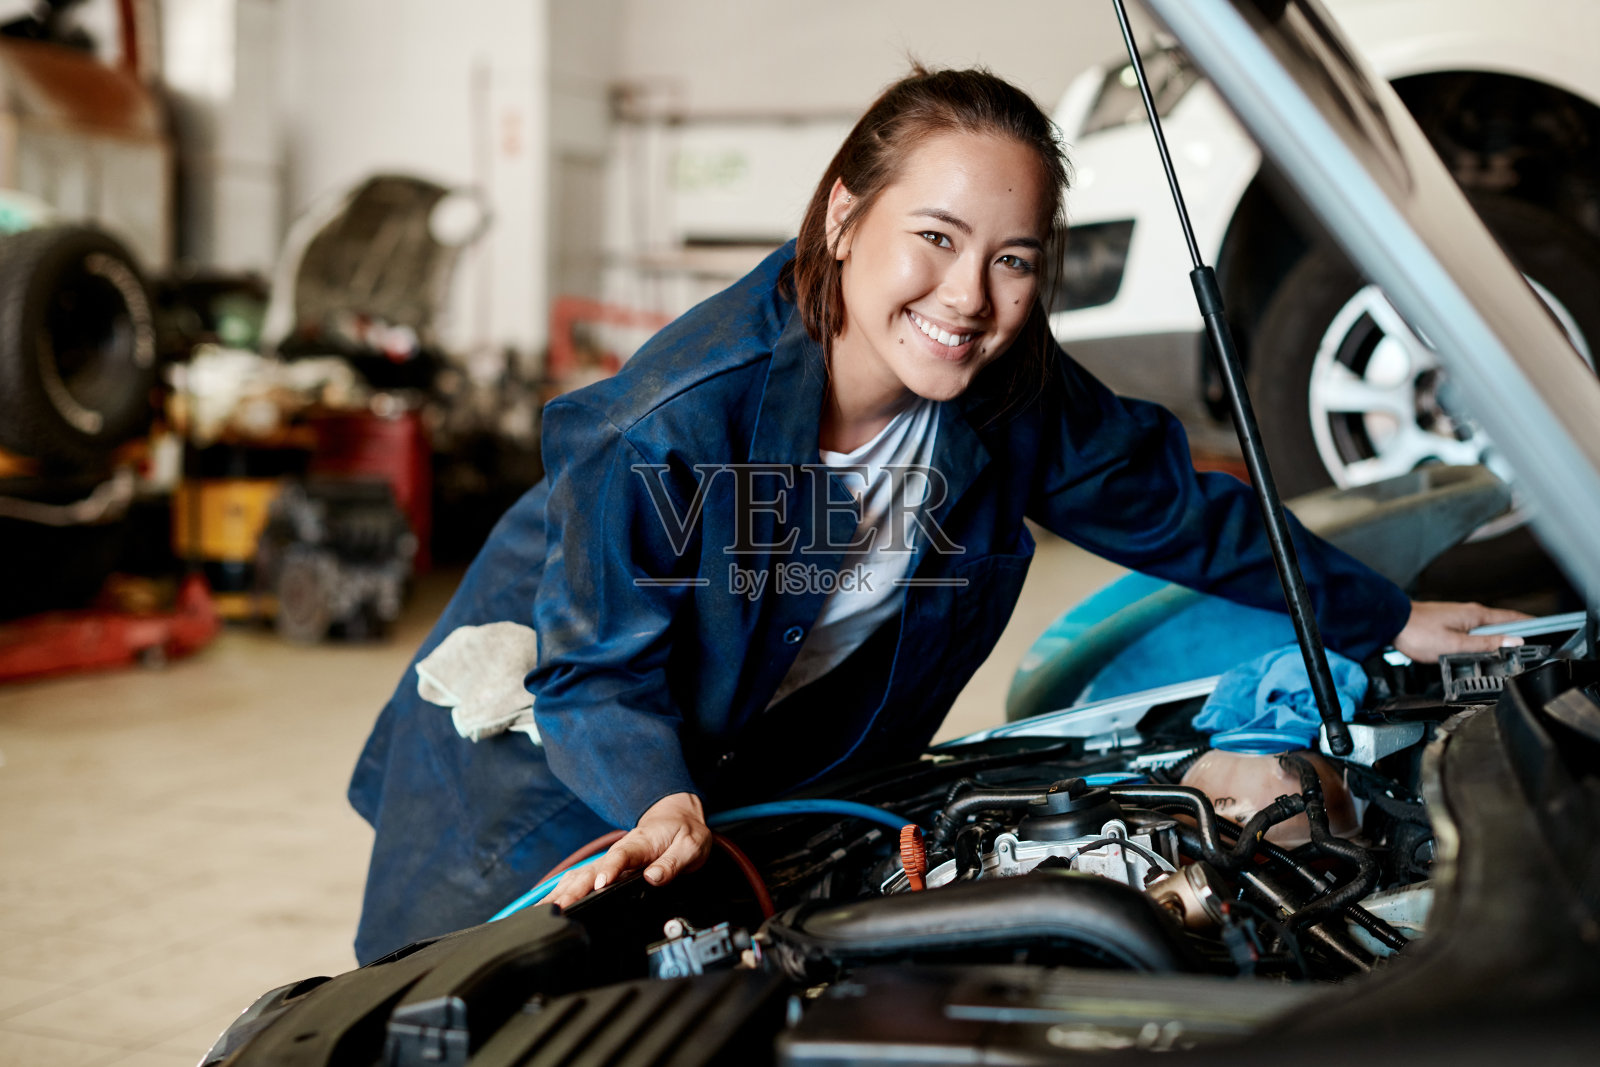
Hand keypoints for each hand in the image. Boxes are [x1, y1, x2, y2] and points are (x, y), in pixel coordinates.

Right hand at [546, 792, 711, 909]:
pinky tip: (548, 904)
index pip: (621, 857)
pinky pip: (580, 880)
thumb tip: (654, 877)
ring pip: (580, 876)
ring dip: (561, 892)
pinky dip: (562, 891)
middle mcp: (619, 852)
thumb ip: (673, 863)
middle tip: (559, 909)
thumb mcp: (690, 846)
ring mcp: (609, 861)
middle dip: (573, 890)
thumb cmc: (682, 833)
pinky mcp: (605, 869)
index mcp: (639, 844)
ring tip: (545, 912)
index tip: (599, 885)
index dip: (609, 871)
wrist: (675, 818)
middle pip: (591, 871)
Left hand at [1392, 600, 1531, 662]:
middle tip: (1530, 648)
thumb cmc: (1417, 633)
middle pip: (1502, 624)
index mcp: (1476, 615)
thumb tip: (1514, 642)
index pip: (1512, 618)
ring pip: (1487, 628)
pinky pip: (1473, 631)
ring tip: (1509, 653)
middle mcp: (1470, 612)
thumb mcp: (1455, 645)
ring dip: (1499, 638)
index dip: (1530, 626)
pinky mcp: (1448, 622)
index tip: (1547, 631)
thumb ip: (1485, 645)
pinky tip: (1481, 650)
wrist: (1390, 622)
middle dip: (1517, 634)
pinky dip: (1482, 639)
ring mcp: (1459, 616)